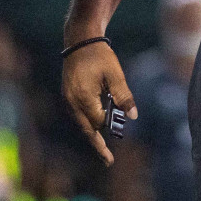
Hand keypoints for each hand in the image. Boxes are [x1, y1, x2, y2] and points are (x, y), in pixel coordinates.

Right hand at [62, 40, 136, 165]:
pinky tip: (96, 127)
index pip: (99, 122)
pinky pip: (78, 115)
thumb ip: (123, 95)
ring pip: (82, 124)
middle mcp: (72, 102)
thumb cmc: (100, 55)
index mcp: (84, 98)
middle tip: (109, 161)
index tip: (121, 129)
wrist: (80, 39)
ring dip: (93, 134)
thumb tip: (133, 117)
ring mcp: (68, 99)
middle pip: (87, 130)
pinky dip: (88, 123)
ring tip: (103, 148)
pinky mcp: (68, 95)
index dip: (112, 125)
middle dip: (98, 145)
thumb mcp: (115, 74)